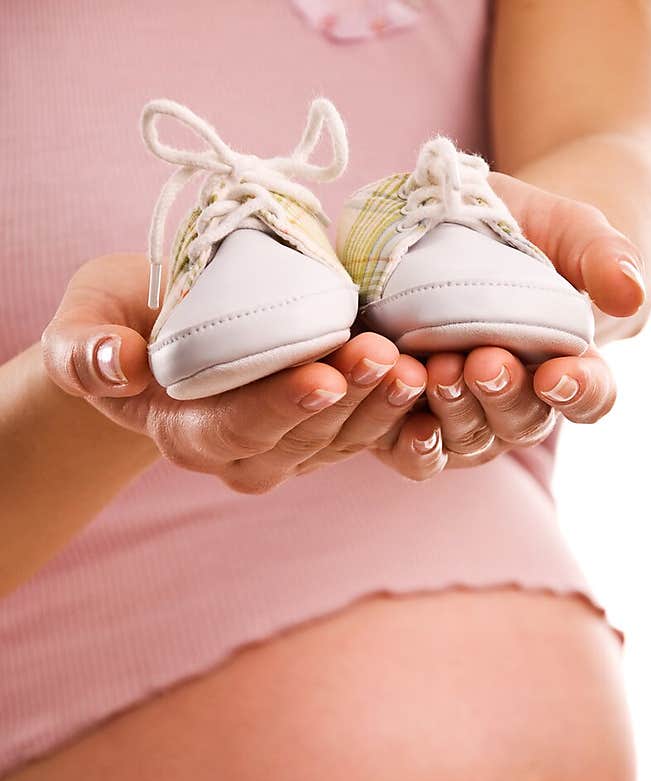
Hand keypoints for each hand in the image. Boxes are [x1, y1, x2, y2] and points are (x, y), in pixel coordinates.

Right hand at [41, 254, 446, 491]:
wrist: (155, 339)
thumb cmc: (118, 323)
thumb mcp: (83, 326)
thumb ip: (86, 351)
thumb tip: (116, 364)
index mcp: (186, 434)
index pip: (238, 427)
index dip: (281, 404)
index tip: (321, 374)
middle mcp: (242, 456)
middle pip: (304, 438)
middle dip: (347, 400)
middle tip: (386, 358)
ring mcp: (290, 452)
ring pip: (345, 440)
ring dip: (384, 406)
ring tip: (415, 365)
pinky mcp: (327, 433)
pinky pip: (369, 432)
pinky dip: (402, 411)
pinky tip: (435, 379)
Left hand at [402, 176, 647, 469]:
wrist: (446, 232)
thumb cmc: (521, 234)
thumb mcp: (565, 229)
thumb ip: (602, 256)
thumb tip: (629, 294)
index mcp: (569, 368)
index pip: (589, 397)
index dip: (578, 392)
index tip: (558, 374)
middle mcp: (519, 405)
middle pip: (522, 423)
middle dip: (503, 396)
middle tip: (482, 361)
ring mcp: (466, 420)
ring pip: (467, 440)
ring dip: (452, 411)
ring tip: (432, 371)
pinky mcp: (412, 423)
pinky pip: (414, 452)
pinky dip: (405, 437)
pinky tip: (399, 411)